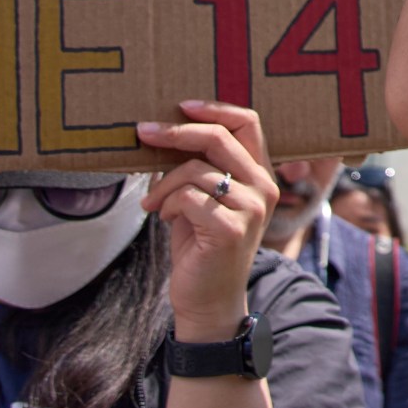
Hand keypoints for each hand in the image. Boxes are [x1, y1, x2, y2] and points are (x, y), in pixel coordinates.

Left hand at [137, 99, 277, 339]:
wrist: (208, 301)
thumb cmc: (201, 246)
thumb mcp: (202, 198)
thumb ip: (198, 167)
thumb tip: (165, 131)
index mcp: (260, 174)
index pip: (248, 122)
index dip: (214, 108)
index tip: (181, 106)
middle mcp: (264, 187)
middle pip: (219, 137)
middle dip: (175, 132)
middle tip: (143, 132)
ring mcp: (251, 208)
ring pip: (195, 169)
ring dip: (163, 184)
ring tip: (154, 203)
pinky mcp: (231, 228)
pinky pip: (188, 197)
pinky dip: (166, 204)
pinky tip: (163, 218)